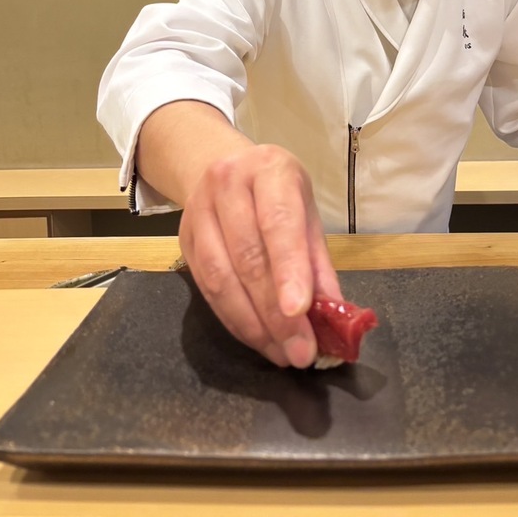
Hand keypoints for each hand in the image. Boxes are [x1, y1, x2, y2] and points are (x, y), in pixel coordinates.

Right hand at [178, 143, 341, 367]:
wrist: (224, 166)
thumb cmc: (277, 194)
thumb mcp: (306, 213)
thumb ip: (318, 262)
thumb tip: (333, 317)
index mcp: (270, 169)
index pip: (278, 222)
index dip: (288, 268)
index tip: (299, 311)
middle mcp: (228, 183)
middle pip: (248, 256)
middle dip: (274, 312)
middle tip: (299, 351)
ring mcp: (199, 210)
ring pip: (220, 277)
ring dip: (252, 324)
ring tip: (280, 352)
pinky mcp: (183, 239)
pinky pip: (206, 288)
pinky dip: (233, 320)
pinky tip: (256, 338)